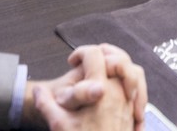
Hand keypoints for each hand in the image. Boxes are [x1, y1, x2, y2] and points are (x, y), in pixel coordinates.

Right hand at [21, 44, 144, 130]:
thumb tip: (38, 91)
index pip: (96, 55)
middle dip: (104, 52)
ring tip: (104, 67)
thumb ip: (47, 105)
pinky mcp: (133, 112)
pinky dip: (129, 80)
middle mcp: (120, 93)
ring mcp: (129, 102)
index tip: (72, 61)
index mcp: (102, 91)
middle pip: (120, 58)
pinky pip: (138, 88)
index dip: (81, 52)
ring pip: (133, 71)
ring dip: (119, 64)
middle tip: (89, 58)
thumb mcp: (60, 126)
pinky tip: (116, 85)